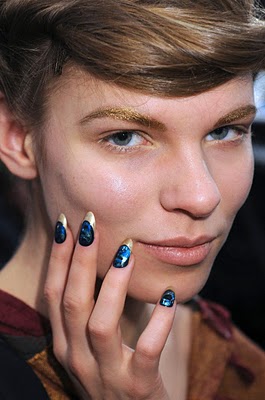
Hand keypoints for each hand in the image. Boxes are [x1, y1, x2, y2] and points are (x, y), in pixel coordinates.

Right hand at [44, 212, 175, 399]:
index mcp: (66, 343)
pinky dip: (158, 321)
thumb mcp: (95, 343)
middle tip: (91, 224)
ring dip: (113, 284)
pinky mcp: (138, 387)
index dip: (57, 259)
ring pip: (100, 323)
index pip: (53, 295)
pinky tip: (170, 297)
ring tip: (127, 250)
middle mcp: (78, 358)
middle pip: (72, 303)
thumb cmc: (116, 370)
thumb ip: (95, 307)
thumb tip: (108, 256)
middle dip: (79, 260)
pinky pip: (147, 350)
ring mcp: (106, 375)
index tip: (66, 225)